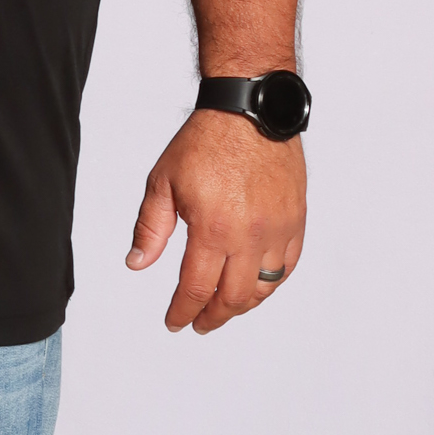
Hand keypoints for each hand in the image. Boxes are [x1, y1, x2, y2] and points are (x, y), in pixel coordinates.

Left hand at [126, 109, 305, 334]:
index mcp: (213, 229)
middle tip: (199, 322)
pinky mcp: (296, 220)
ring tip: (224, 309)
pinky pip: (287, 265)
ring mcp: (278, 229)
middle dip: (212, 317)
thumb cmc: (205, 142)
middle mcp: (250, 235)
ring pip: (264, 287)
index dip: (183, 311)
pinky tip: (255, 286)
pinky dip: (270, 283)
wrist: (249, 111)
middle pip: (232, 297)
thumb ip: (151, 228)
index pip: (196, 289)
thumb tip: (137, 263)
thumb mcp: (163, 183)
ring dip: (242, 305)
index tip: (175, 322)